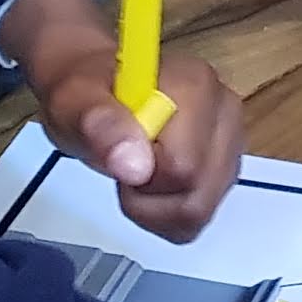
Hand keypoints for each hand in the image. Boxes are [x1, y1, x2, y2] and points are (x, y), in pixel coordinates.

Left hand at [2, 0, 244, 239]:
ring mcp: (229, 141)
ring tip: (134, 171)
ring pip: (200, 211)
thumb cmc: (84, 93)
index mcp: (196, 86)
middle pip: (197, 197)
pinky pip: (200, 215)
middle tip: (122, 165)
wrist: (93, 88)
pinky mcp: (225, 166)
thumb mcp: (72, 102)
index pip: (183, 169)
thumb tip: (136, 166)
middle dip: (149, 198)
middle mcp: (224, 112)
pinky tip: (150, 185)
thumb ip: (100, 126)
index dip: (143, 177)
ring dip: (156, 208)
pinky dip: (167, 214)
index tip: (118, 154)